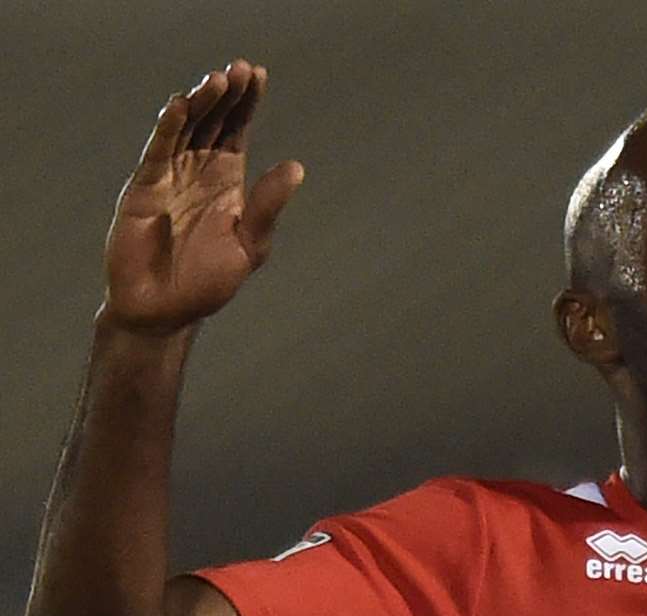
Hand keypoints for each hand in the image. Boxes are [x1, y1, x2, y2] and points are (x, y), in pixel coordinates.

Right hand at [100, 59, 303, 334]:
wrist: (165, 310)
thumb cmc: (209, 282)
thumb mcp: (249, 244)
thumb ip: (268, 206)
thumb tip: (297, 167)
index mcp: (226, 181)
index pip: (237, 130)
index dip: (247, 103)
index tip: (257, 74)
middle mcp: (198, 171)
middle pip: (213, 121)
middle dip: (227, 95)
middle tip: (241, 69)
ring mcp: (170, 177)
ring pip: (186, 129)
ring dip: (201, 103)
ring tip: (218, 80)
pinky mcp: (145, 188)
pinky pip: (158, 151)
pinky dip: (168, 127)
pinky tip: (181, 105)